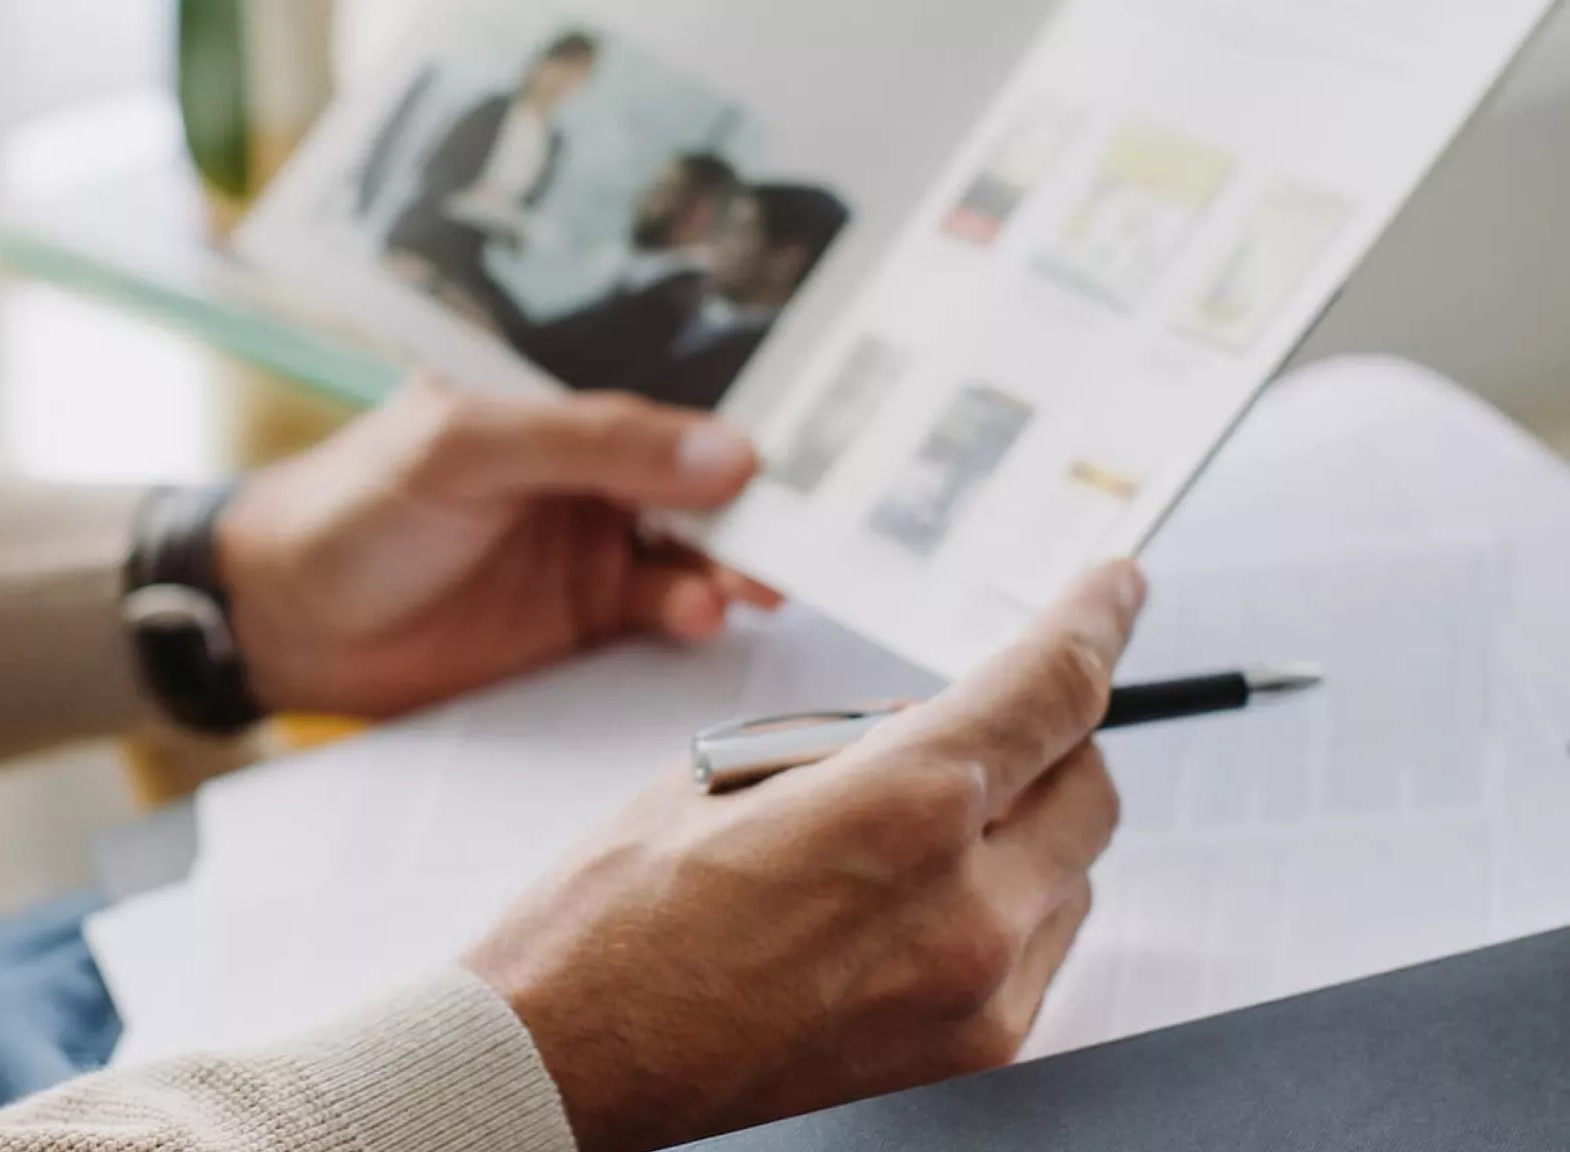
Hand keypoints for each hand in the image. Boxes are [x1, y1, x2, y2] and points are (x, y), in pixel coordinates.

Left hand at [216, 378, 778, 716]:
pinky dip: (690, 616)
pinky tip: (697, 616)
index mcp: (563, 410)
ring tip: (749, 584)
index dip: (743, 428)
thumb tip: (732, 451)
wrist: (280, 623)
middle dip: (759, 506)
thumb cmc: (354, 505)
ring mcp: (590, 553)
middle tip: (810, 534)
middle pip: (702, 484)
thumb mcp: (467, 448)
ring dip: (732, 565)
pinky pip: (661, 619)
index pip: (675, 408)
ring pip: (696, 553)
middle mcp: (590, 477)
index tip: (821, 453)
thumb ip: (596, 442)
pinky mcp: (581, 630)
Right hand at [464, 562, 1145, 1151]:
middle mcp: (964, 906)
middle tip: (975, 729)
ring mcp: (976, 991)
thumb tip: (938, 724)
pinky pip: (1039, 947)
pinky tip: (910, 902)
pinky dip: (1004, 903)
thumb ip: (858, 740)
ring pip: (1073, 871)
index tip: (1114, 590)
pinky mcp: (970, 1051)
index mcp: (899, 807)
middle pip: (1090, 784)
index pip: (1052, 688)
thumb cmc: (614, 920)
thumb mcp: (724, 773)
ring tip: (906, 836)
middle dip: (1050, 737)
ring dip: (1024, 827)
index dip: (1096, 622)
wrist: (565, 1065)